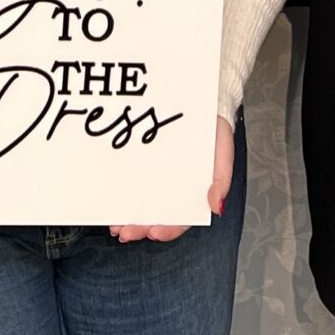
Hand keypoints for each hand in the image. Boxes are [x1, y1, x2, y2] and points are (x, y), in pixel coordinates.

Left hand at [110, 116, 235, 245]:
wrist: (202, 101)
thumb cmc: (215, 131)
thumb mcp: (222, 153)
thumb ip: (221, 180)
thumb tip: (217, 208)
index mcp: (192, 191)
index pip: (181, 218)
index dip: (168, 229)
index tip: (154, 233)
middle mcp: (173, 187)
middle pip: (157, 214)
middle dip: (140, 227)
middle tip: (126, 233)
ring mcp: (157, 174)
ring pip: (142, 201)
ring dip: (128, 216)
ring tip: (115, 225)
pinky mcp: (144, 160)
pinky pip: (131, 179)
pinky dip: (121, 193)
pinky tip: (112, 201)